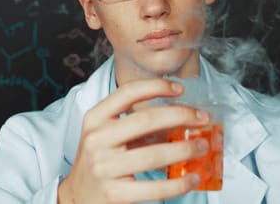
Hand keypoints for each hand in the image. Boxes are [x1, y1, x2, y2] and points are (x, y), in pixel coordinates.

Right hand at [58, 79, 209, 203]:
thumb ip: (133, 125)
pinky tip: (192, 177)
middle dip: (180, 116)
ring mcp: (104, 167)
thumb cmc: (98, 162)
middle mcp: (97, 140)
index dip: (156, 87)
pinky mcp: (114, 194)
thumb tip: (179, 117)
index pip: (127, 93)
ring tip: (202, 146)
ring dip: (185, 149)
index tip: (180, 88)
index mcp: (94, 119)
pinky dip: (179, 183)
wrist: (77, 198)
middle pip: (145, 120)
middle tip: (202, 118)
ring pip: (154, 154)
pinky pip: (155, 188)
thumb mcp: (105, 136)